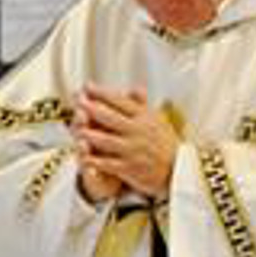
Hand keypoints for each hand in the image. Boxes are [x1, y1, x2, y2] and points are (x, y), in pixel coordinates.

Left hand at [74, 85, 177, 199]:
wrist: (179, 170)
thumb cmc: (165, 143)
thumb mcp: (158, 121)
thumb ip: (143, 106)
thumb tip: (135, 88)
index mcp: (144, 118)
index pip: (120, 102)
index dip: (102, 93)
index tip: (87, 86)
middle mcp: (138, 132)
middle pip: (110, 118)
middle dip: (91, 108)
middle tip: (76, 101)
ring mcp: (133, 150)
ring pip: (107, 140)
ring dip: (89, 134)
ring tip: (75, 127)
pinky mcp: (130, 168)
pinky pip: (109, 164)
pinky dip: (95, 161)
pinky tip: (83, 157)